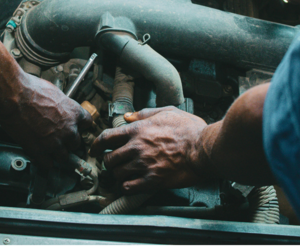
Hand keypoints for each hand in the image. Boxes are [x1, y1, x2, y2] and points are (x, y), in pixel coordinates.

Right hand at [0, 73, 92, 169]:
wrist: (14, 96)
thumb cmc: (31, 90)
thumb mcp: (55, 92)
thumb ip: (61, 105)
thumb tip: (59, 107)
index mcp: (74, 113)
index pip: (87, 123)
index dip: (79, 126)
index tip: (74, 127)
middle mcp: (69, 129)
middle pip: (76, 143)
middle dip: (67, 142)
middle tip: (58, 138)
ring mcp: (55, 142)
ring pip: (64, 157)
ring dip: (57, 154)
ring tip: (49, 149)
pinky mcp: (40, 150)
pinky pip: (48, 164)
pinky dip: (44, 162)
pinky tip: (40, 157)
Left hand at [90, 107, 209, 193]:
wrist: (204, 148)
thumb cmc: (189, 129)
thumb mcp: (167, 112)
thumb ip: (144, 113)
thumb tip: (128, 116)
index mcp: (138, 130)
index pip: (106, 138)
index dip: (96, 145)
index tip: (94, 150)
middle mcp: (136, 147)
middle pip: (109, 158)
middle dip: (108, 161)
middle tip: (113, 163)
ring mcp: (143, 165)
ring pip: (117, 173)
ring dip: (118, 174)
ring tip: (123, 174)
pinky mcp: (152, 180)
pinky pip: (129, 187)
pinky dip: (126, 187)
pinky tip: (130, 185)